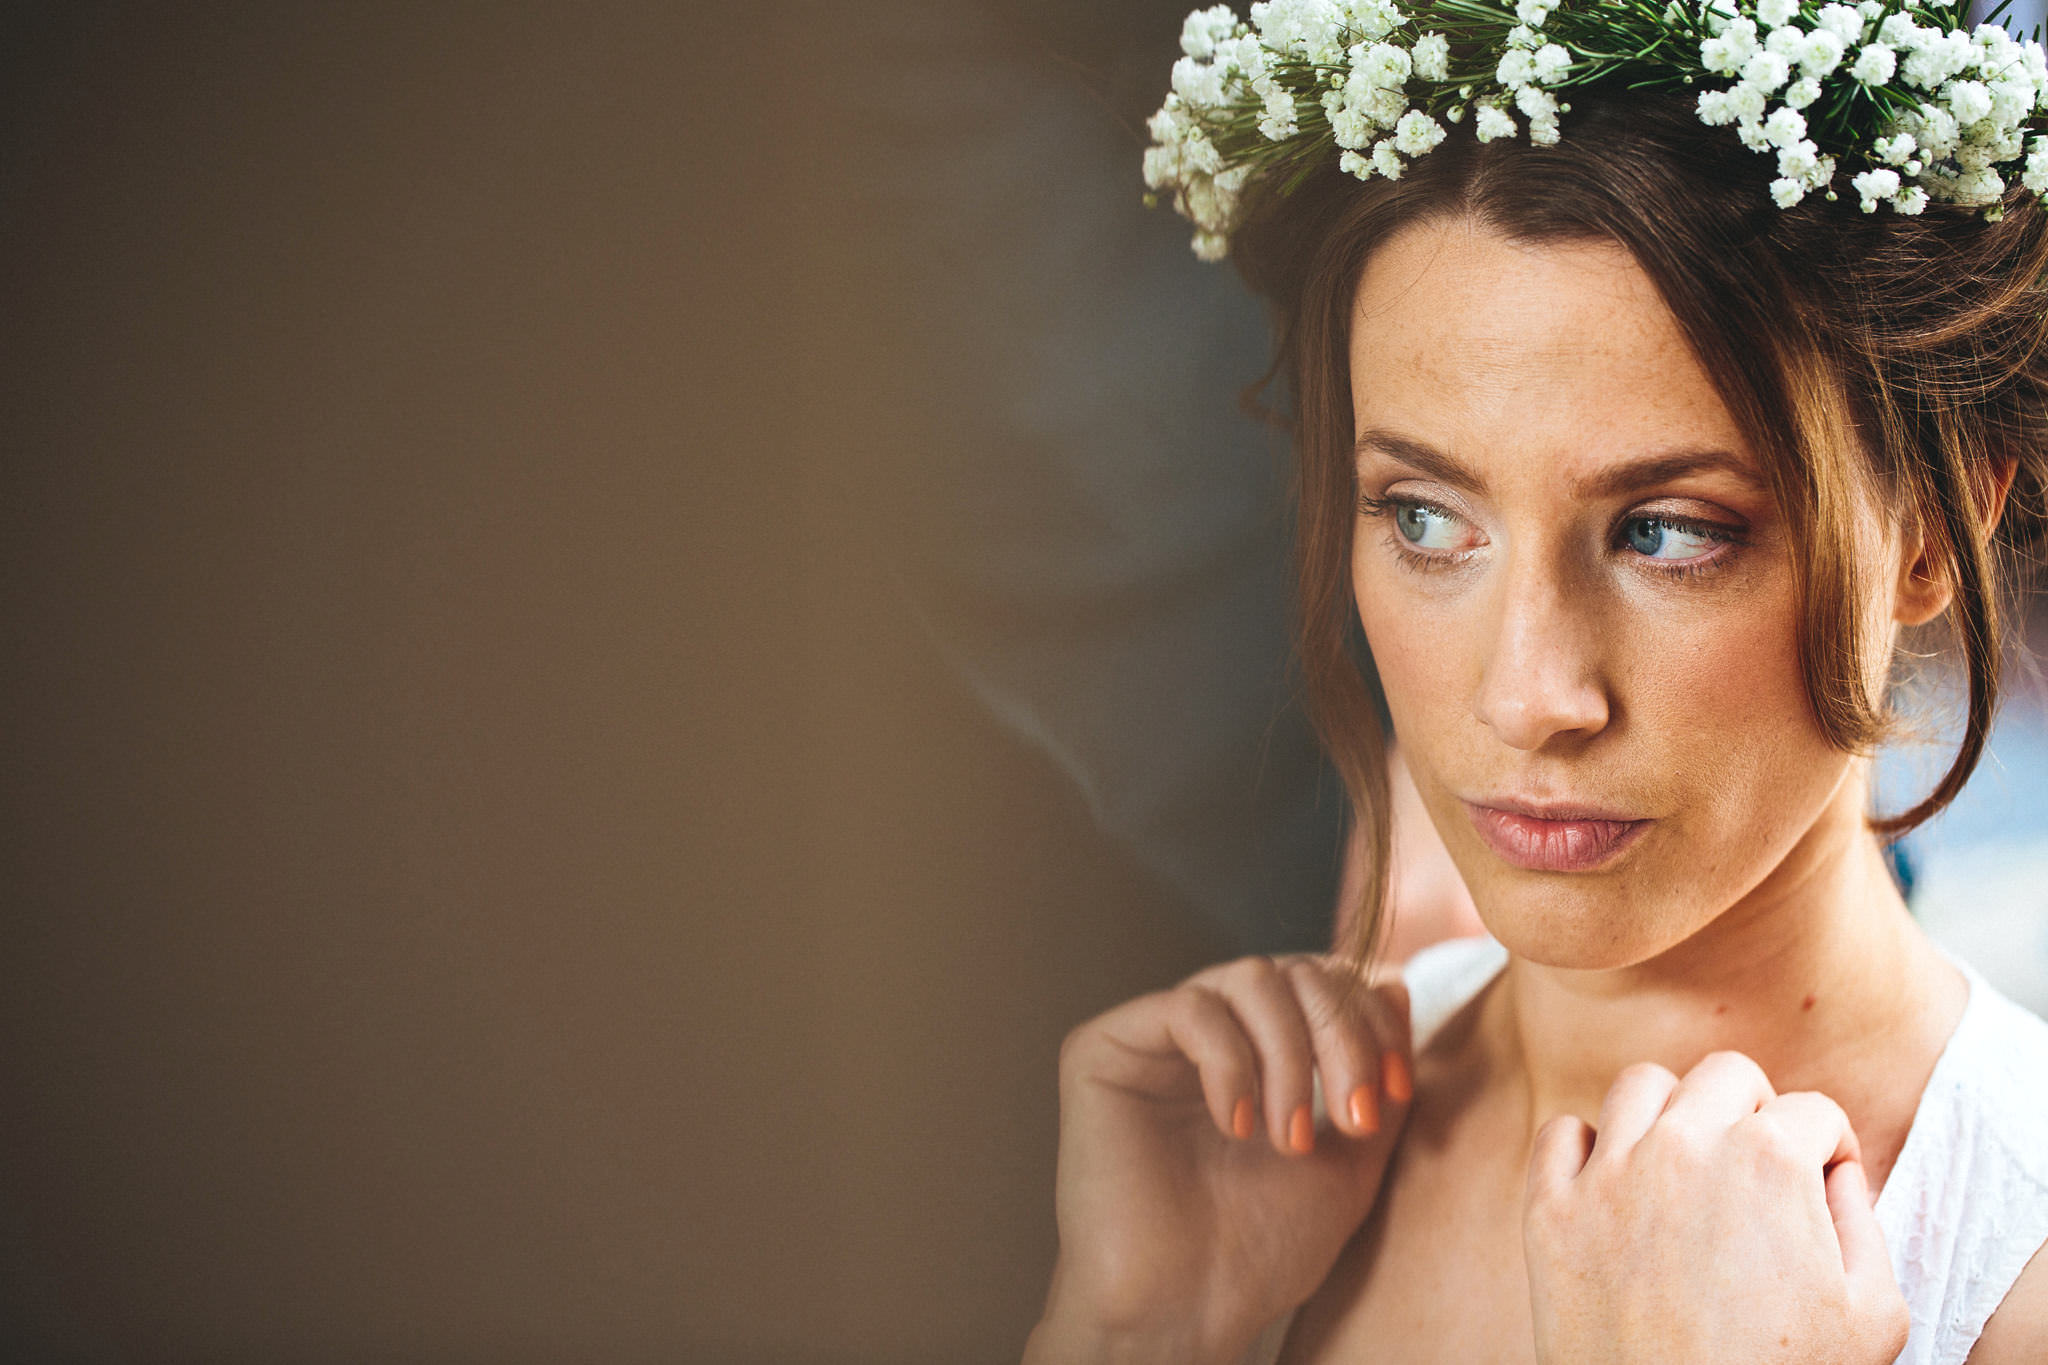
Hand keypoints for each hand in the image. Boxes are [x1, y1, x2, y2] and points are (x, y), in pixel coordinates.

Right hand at [1024, 954, 1412, 1364]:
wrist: (1186, 1312)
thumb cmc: (1260, 1251)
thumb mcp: (1350, 1161)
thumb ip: (1374, 1078)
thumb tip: (1393, 985)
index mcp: (1258, 1053)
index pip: (1323, 984)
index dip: (1370, 1021)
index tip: (1397, 1090)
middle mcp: (1206, 1036)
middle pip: (1292, 972)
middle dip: (1340, 1036)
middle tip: (1352, 1116)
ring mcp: (1154, 1039)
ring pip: (1246, 978)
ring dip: (1289, 1055)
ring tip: (1287, 1138)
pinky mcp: (1103, 1050)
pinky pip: (1187, 1008)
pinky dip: (1230, 1062)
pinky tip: (1235, 1126)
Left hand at [1522, 1051, 1908, 1364]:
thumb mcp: (1873, 1313)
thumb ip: (1861, 1221)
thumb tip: (1833, 1169)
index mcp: (1767, 1160)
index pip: (1811, 1111)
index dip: (1827, 1148)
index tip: (1819, 1183)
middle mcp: (1683, 1146)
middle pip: (1724, 1076)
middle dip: (1753, 1110)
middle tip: (1757, 1164)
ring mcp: (1608, 1174)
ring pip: (1640, 1087)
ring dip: (1672, 1113)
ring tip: (1687, 1165)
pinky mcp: (1550, 1210)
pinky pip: (1561, 1133)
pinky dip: (1587, 1147)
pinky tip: (1616, 1186)